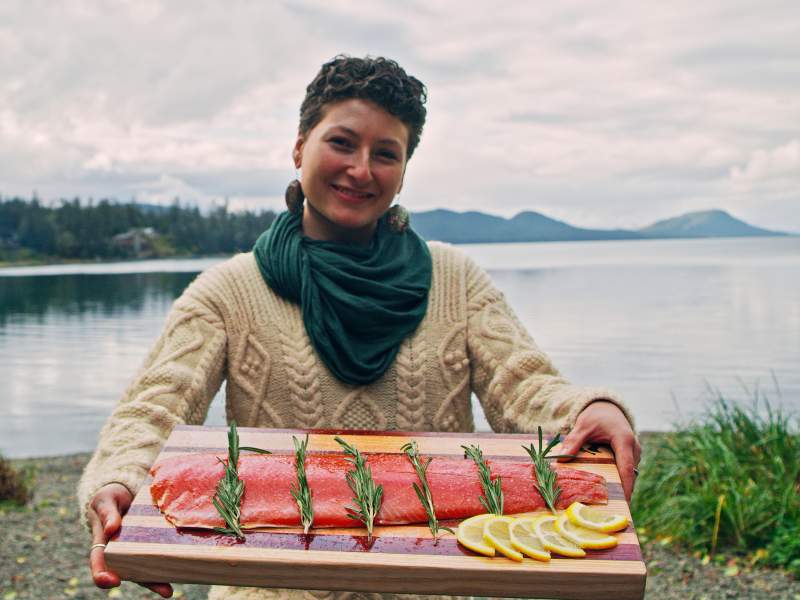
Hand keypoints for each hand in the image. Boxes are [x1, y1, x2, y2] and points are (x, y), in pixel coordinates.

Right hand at [87, 483, 173, 597]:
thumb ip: (107, 514)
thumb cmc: (109, 498)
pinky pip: (159, 551)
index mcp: (103, 543)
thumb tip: (111, 529)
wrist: (123, 492)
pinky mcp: (151, 541)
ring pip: (147, 567)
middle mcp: (121, 551)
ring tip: (172, 589)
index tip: (112, 581)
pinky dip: (169, 559)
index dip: (102, 574)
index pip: (99, 562)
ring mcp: (137, 548)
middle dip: (148, 583)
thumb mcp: (105, 501)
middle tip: (165, 591)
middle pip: (131, 571)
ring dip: (160, 579)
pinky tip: (183, 563)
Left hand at [557, 400, 640, 501]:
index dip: (626, 486)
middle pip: (629, 475)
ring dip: (619, 487)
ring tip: (606, 505)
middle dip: (621, 492)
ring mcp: (634, 454)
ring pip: (628, 475)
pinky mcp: (630, 457)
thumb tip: (561, 460)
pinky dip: (617, 480)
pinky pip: (625, 472)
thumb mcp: (583, 426)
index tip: (624, 503)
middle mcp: (633, 448)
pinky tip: (604, 492)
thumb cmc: (596, 416)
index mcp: (624, 440)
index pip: (626, 467)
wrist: (607, 409)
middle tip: (611, 511)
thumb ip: (573, 441)